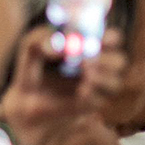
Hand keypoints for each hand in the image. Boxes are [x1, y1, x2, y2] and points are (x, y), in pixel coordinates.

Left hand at [0, 28, 127, 144]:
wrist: (24, 103)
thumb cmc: (31, 70)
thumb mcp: (30, 49)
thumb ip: (41, 39)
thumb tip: (59, 46)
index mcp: (88, 48)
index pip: (112, 40)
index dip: (111, 39)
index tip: (101, 41)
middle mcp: (97, 67)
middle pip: (120, 61)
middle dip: (107, 61)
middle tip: (86, 63)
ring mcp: (96, 88)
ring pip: (115, 81)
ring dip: (102, 78)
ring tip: (84, 78)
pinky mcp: (92, 105)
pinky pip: (102, 99)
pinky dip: (93, 94)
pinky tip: (80, 92)